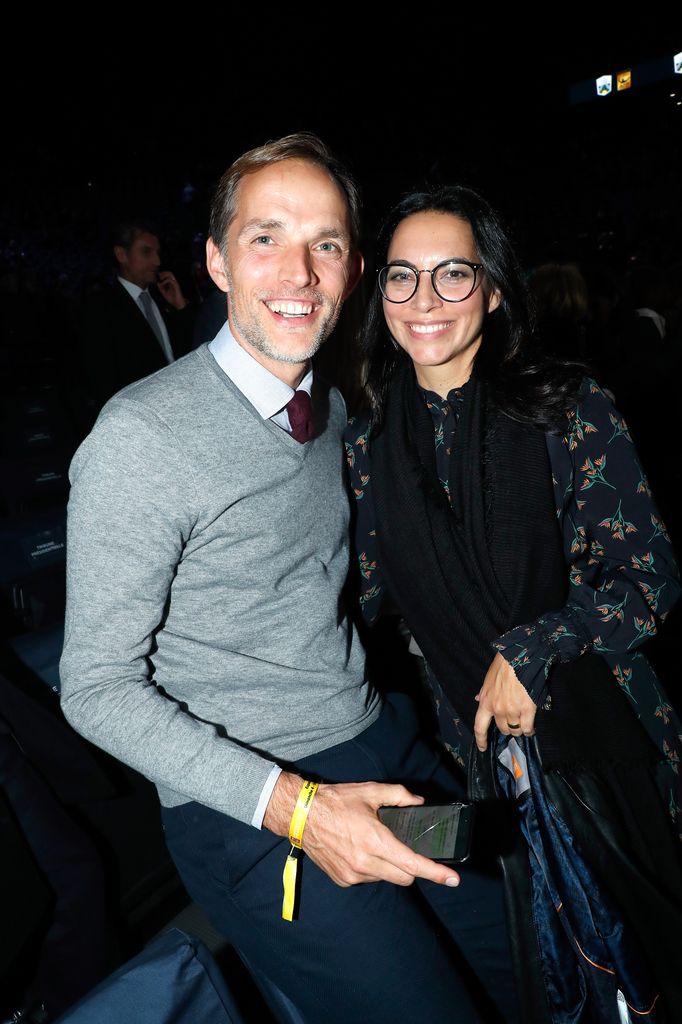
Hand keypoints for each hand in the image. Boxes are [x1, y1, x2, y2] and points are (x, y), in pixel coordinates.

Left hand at [156, 271, 187, 308]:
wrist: (177, 304)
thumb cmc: (172, 299)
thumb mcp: (164, 293)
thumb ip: (161, 288)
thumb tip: (158, 283)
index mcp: (171, 283)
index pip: (167, 274)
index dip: (162, 274)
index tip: (158, 276)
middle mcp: (173, 282)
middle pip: (169, 272)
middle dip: (163, 273)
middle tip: (159, 276)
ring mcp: (175, 283)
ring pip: (170, 274)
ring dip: (164, 275)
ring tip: (161, 279)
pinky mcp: (176, 285)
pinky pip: (170, 280)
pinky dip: (165, 281)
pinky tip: (162, 284)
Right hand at [263, 771, 460, 888]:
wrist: (301, 815)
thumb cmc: (336, 801)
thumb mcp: (370, 791)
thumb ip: (399, 796)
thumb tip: (419, 802)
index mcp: (375, 841)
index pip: (413, 863)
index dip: (436, 873)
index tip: (453, 879)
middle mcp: (365, 863)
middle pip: (404, 877)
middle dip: (412, 867)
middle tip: (407, 849)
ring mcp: (353, 875)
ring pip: (386, 878)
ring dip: (390, 867)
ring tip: (375, 844)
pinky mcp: (343, 880)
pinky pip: (368, 879)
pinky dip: (372, 868)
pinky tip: (360, 851)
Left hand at [473, 652, 536, 751]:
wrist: (519, 657)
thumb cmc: (503, 666)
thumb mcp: (488, 680)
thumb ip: (484, 693)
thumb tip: (478, 699)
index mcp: (485, 702)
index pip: (479, 727)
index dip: (481, 740)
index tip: (483, 748)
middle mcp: (497, 709)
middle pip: (502, 730)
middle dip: (508, 728)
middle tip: (513, 722)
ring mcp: (512, 710)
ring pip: (516, 730)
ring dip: (519, 729)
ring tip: (523, 722)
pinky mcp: (527, 709)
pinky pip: (528, 728)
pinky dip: (529, 730)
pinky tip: (531, 727)